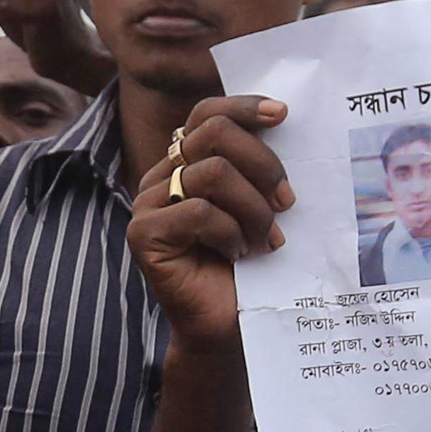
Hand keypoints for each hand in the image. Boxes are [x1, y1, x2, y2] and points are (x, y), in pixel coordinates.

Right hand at [124, 96, 291, 344]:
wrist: (229, 324)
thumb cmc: (249, 265)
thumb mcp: (260, 203)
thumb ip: (257, 166)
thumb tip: (284, 121)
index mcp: (186, 162)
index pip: (207, 114)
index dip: (243, 107)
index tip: (283, 115)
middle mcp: (162, 177)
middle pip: (213, 134)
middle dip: (262, 163)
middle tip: (288, 201)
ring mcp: (148, 205)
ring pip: (212, 173)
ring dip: (253, 208)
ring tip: (267, 239)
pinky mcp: (142, 234)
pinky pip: (198, 212)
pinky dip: (229, 232)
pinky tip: (237, 254)